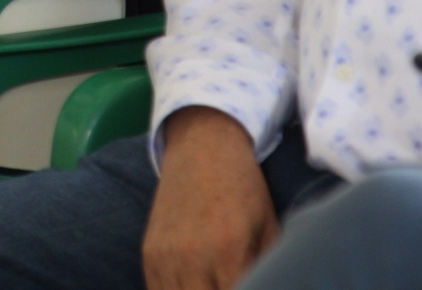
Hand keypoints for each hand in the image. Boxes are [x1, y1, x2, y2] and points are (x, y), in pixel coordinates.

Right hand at [143, 107, 277, 289]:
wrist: (202, 145)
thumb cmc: (243, 187)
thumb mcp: (268, 227)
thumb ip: (269, 269)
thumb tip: (271, 285)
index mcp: (228, 250)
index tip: (250, 286)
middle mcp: (192, 256)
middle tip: (230, 283)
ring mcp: (166, 256)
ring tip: (212, 283)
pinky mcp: (150, 252)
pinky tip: (194, 286)